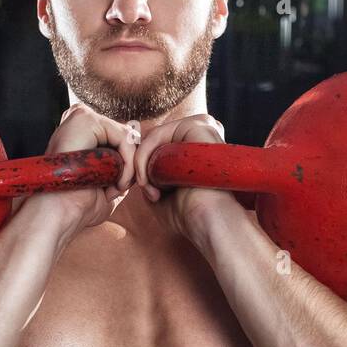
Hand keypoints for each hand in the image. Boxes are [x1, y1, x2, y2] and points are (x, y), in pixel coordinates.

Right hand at [28, 102, 139, 234]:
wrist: (59, 213)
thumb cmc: (77, 205)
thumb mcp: (105, 183)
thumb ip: (121, 166)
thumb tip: (138, 148)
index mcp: (78, 134)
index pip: (117, 139)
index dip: (125, 165)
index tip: (117, 190)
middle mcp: (78, 122)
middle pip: (123, 136)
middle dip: (129, 166)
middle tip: (117, 190)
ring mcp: (80, 118)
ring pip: (125, 136)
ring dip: (129, 167)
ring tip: (116, 187)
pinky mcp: (86, 120)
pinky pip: (124, 136)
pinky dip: (128, 161)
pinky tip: (117, 180)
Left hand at [131, 114, 243, 240]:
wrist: (209, 221)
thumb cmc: (189, 214)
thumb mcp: (163, 193)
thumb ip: (150, 173)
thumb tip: (137, 162)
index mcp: (199, 146)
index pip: (162, 145)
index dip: (147, 167)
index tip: (149, 193)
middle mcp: (202, 132)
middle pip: (157, 139)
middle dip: (143, 166)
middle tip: (148, 192)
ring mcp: (201, 126)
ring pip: (154, 137)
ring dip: (142, 163)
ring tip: (148, 188)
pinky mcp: (196, 125)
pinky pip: (156, 134)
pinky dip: (144, 156)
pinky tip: (147, 178)